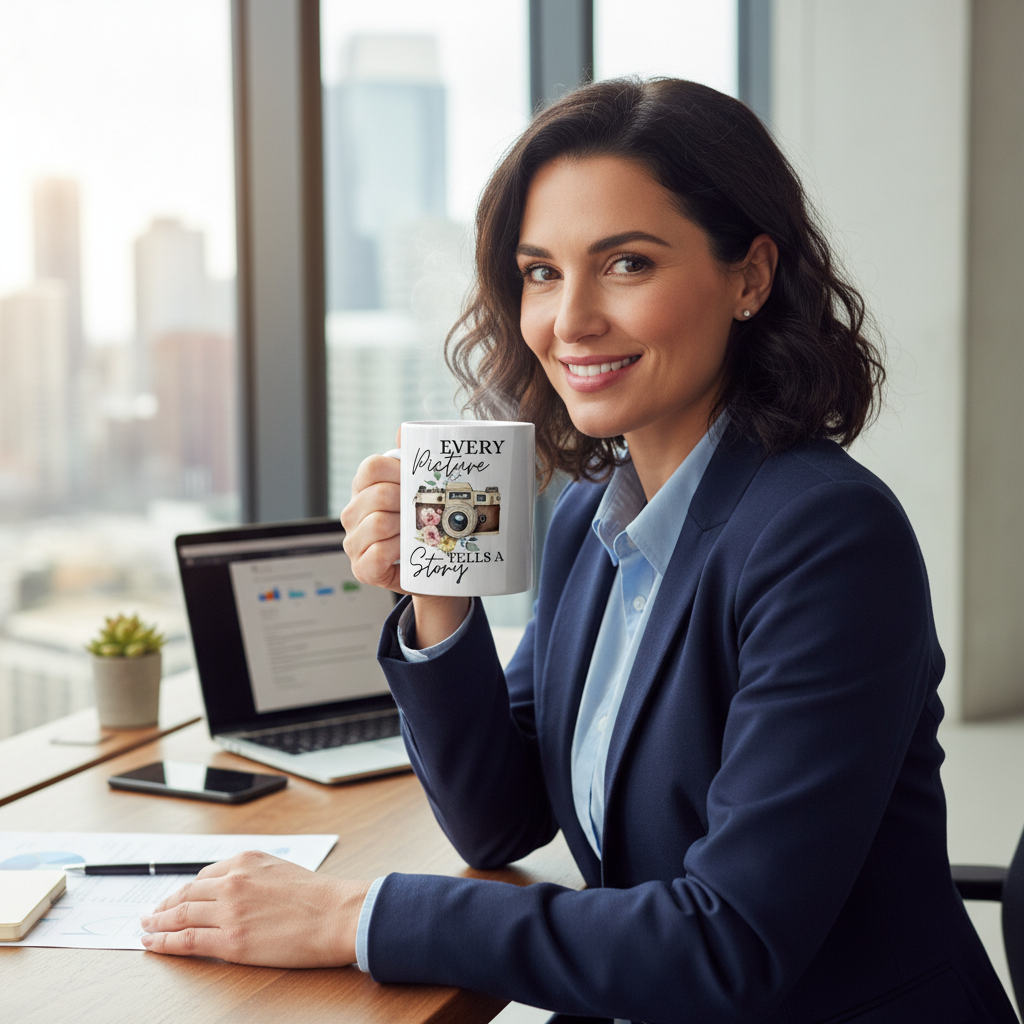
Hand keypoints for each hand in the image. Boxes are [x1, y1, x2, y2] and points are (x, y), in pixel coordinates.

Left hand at [139, 851, 370, 966]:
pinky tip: (152, 944)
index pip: (204, 877)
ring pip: (180, 917)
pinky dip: (164, 943)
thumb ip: (253, 876)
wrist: (338, 915)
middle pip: (186, 895)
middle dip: (164, 906)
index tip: (174, 898)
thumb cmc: (319, 896)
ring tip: (146, 929)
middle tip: (150, 914)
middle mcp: (232, 882)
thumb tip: (232, 891)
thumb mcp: (281, 869)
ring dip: (157, 924)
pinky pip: (187, 942)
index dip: (184, 891)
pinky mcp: (231, 941)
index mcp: (245, 860)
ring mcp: (229, 912)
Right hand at [341, 435, 469, 643]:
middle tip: (426, 511)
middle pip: (378, 495)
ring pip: (379, 523)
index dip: (399, 471)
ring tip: (418, 532)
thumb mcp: (420, 492)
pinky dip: (397, 551)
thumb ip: (413, 462)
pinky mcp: (361, 567)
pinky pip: (377, 553)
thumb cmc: (423, 524)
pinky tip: (408, 551)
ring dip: (406, 528)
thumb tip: (404, 432)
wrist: (430, 566)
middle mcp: (352, 513)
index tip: (417, 482)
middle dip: (407, 502)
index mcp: (364, 489)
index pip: (371, 467)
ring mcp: (353, 541)